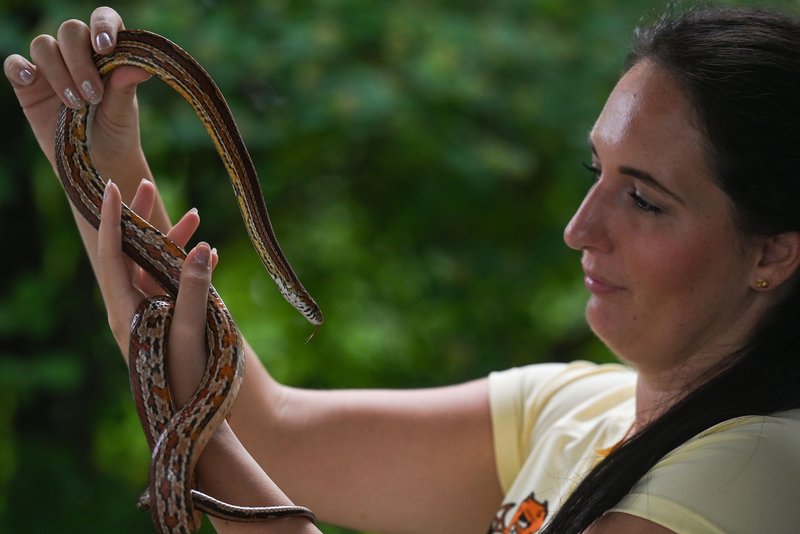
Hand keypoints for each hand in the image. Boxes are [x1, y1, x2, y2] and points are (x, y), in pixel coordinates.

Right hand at [4, 7, 153, 203]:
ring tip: (75, 105)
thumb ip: (125, 88)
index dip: (102, 25)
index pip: (103, 20)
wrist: (97, 161)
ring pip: (43, 45)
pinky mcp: (28, 84)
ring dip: (58, 72)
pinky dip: (19, 67)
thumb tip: (139, 68)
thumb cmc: (116, 132)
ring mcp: (51, 67)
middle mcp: (78, 54)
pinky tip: (31, 79)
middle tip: (93, 95)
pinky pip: (15, 64)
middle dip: (80, 61)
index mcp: (107, 52)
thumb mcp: (123, 113)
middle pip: (70, 31)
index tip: (105, 47)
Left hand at [101, 180, 315, 533]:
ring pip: (155, 268)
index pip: (110, 254)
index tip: (111, 186)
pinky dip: (191, 267)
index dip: (113, 219)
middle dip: (141, 221)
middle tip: (147, 185)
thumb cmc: (187, 379)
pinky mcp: (170, 324)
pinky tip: (211, 255)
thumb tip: (200, 247)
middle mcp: (131, 310)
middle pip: (129, 254)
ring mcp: (152, 316)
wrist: (195, 421)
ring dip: (172, 243)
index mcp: (123, 310)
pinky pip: (175, 286)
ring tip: (193, 215)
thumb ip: (194, 288)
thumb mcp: (190, 330)